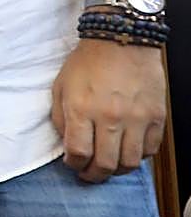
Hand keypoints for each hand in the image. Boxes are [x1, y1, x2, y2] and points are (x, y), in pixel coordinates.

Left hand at [51, 38, 166, 182]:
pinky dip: (138, 156)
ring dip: (116, 170)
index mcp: (81, 109)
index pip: (78, 153)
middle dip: (93, 175)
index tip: (72, 163)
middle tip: (88, 173)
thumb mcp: (60, 87)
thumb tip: (67, 144)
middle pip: (104, 164)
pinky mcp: (156, 116)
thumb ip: (61, 118)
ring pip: (129, 162)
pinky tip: (127, 150)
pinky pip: (150, 150)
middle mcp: (110, 117)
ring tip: (108, 165)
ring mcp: (136, 118)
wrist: (121, 40)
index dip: (73, 165)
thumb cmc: (87, 62)